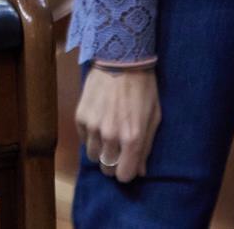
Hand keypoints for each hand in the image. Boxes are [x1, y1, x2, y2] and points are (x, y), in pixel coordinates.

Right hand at [75, 66, 160, 182]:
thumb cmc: (143, 88)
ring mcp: (92, 126)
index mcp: (132, 138)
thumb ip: (146, 146)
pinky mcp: (80, 115)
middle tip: (118, 149)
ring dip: (100, 149)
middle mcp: (110, 135)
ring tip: (108, 133)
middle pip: (106, 169)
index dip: (126, 172)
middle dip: (113, 163)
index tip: (128, 164)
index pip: (124, 175)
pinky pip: (83, 138)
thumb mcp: (153, 117)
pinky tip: (99, 120)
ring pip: (93, 155)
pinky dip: (90, 135)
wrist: (120, 59)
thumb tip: (140, 170)